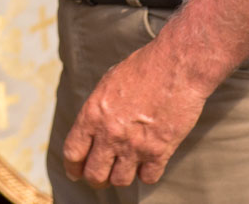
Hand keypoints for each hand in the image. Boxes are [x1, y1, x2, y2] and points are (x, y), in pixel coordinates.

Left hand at [62, 36, 209, 187]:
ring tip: (126, 167)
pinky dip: (147, 173)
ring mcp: (134, 145)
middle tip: (101, 176)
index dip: (73, 167)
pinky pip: (148, 178)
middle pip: (94, 175)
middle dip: (96, 178)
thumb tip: (92, 127)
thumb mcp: (108, 83)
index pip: (72, 153)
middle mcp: (110, 134)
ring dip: (121, 176)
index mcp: (92, 114)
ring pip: (120, 181)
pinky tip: (148, 162)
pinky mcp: (159, 151)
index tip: (76, 172)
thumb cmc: (143, 68)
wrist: (176, 66)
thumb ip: (98, 109)